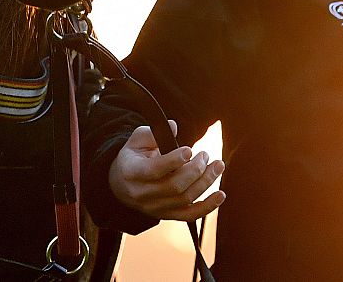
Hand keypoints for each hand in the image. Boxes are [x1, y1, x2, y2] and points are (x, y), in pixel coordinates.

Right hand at [109, 121, 225, 221]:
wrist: (122, 184)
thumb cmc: (133, 157)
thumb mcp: (136, 140)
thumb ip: (152, 132)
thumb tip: (174, 127)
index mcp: (132, 172)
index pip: (153, 170)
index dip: (173, 161)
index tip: (189, 150)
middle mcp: (142, 194)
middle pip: (174, 186)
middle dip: (195, 169)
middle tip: (205, 155)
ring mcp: (155, 208)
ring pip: (185, 199)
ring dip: (206, 182)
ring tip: (217, 166)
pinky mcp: (167, 215)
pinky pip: (189, 215)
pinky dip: (208, 207)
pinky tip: (221, 195)